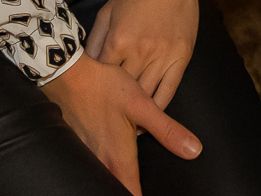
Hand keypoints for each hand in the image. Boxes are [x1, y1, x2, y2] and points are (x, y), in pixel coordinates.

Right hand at [42, 54, 200, 194]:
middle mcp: (101, 163)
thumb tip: (193, 150)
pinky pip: (93, 167)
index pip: (133, 194)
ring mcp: (86, 157)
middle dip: (130, 191)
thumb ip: (167, 131)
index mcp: (118, 159)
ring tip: (129, 179)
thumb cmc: (105, 88)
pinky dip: (104, 170)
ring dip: (116, 181)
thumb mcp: (142, 106)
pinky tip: (110, 160)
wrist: (67, 75)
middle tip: (141, 188)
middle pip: (118, 189)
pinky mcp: (78, 147)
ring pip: (105, 178)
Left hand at [86, 0, 204, 109]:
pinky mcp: (181, 60)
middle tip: (105, 117)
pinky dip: (157, 108)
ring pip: (145, 97)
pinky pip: (168, 93)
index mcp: (118, 40)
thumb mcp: (108, 11)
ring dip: (134, 112)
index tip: (91, 98)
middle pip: (122, 91)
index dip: (95, 88)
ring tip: (124, 122)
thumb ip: (95, 39)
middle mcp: (140, 53)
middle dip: (112, 105)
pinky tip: (148, 117)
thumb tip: (85, 65)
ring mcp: (162, 58)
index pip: (101, 76)